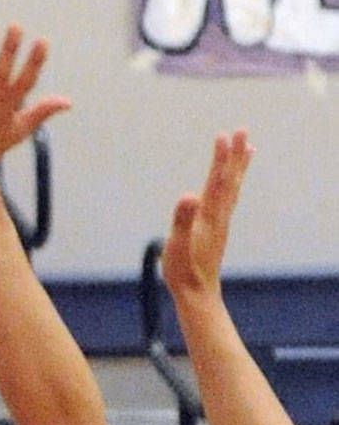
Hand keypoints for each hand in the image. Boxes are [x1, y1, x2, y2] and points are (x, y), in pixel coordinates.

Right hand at [161, 130, 251, 300]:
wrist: (197, 293)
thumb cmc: (183, 270)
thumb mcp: (177, 244)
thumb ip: (182, 220)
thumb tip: (189, 196)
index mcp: (210, 216)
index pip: (218, 180)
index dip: (221, 157)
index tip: (223, 135)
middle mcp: (219, 216)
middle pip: (230, 179)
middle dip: (234, 154)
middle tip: (241, 130)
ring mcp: (220, 222)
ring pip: (233, 188)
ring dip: (238, 167)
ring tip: (246, 149)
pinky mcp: (216, 228)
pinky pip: (228, 198)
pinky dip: (233, 183)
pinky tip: (230, 182)